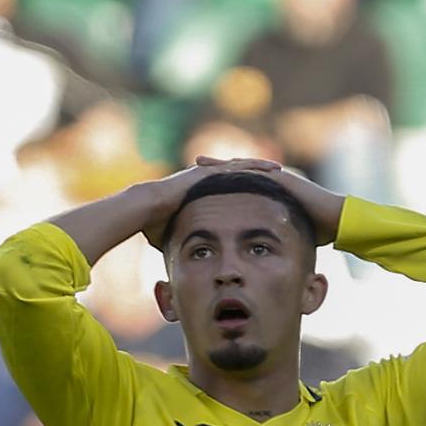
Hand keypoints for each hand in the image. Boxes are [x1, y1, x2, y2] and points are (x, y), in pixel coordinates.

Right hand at [140, 156, 281, 249]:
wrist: (146, 210)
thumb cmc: (155, 224)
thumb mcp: (174, 234)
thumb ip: (181, 242)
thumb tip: (180, 260)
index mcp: (200, 190)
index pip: (227, 187)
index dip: (245, 188)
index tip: (262, 192)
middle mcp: (204, 178)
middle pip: (237, 173)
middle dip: (256, 174)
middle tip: (276, 176)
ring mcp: (206, 172)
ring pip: (239, 166)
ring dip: (259, 167)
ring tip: (278, 169)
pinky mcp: (207, 171)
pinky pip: (235, 167)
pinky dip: (252, 166)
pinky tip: (268, 167)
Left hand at [191, 157, 344, 245]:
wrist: (337, 221)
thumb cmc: (317, 231)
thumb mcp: (287, 234)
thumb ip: (275, 237)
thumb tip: (263, 256)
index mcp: (268, 194)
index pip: (238, 186)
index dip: (218, 185)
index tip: (198, 185)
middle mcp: (270, 182)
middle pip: (236, 172)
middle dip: (214, 169)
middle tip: (192, 166)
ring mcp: (276, 177)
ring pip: (242, 167)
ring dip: (221, 165)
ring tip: (200, 163)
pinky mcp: (282, 178)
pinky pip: (255, 171)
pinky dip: (238, 169)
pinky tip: (222, 169)